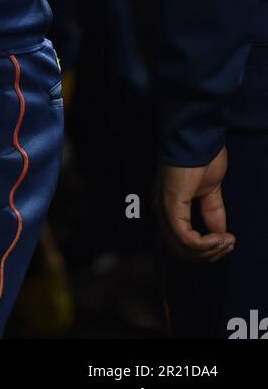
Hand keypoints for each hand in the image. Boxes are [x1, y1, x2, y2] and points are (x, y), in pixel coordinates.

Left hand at [156, 148, 235, 262]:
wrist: (197, 133)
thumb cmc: (201, 154)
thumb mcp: (210, 189)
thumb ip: (212, 211)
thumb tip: (219, 233)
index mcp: (168, 206)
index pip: (180, 242)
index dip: (205, 250)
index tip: (227, 243)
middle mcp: (161, 209)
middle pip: (180, 250)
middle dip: (208, 255)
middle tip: (228, 245)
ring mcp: (163, 207)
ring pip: (181, 247)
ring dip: (208, 251)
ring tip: (226, 241)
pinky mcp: (171, 203)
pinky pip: (184, 236)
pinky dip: (204, 243)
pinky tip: (219, 237)